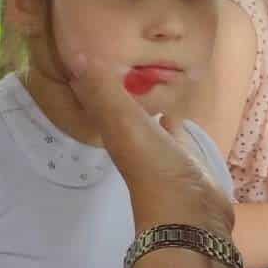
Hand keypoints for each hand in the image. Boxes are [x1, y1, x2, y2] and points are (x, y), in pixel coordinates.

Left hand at [70, 54, 234, 237]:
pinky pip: (175, 130)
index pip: (102, 97)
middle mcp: (134, 140)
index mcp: (115, 132)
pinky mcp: (187, 159)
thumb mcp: (123, 126)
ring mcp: (161, 151)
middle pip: (125, 107)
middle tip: (124, 54)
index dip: (96, 75)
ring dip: (148, 100)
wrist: (192, 219)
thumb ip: (103, 92)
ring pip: (150, 117)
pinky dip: (174, 116)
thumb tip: (76, 53)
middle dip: (123, 85)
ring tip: (151, 72)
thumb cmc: (155, 170)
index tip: (94, 48)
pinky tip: (179, 105)